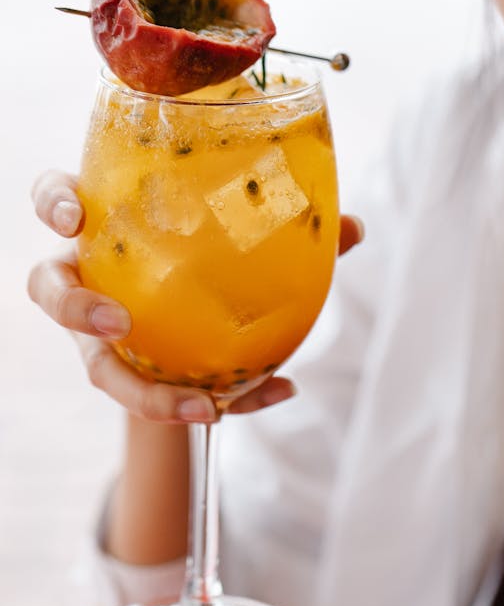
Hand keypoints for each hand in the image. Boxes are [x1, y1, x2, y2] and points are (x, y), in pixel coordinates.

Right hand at [28, 169, 363, 423]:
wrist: (197, 328)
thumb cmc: (208, 264)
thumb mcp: (239, 241)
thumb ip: (289, 232)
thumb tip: (351, 227)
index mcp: (107, 227)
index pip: (58, 200)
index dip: (54, 203)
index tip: (75, 215)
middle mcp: (90, 279)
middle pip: (50, 288)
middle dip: (73, 307)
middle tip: (118, 324)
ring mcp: (100, 334)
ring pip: (93, 365)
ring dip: (141, 391)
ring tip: (203, 406)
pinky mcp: (133, 377)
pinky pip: (161, 400)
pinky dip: (223, 401)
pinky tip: (278, 392)